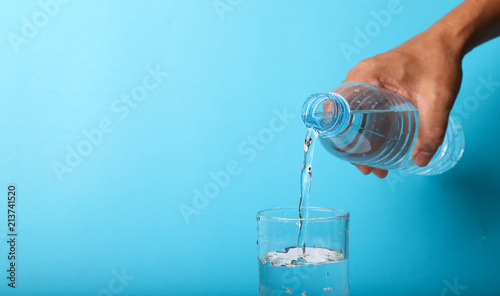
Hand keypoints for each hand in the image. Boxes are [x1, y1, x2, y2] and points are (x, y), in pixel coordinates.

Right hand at [344, 28, 462, 177]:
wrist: (447, 41)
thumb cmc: (439, 62)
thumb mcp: (437, 100)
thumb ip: (431, 131)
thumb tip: (419, 160)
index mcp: (366, 76)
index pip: (336, 107)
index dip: (339, 135)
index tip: (352, 156)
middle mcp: (359, 75)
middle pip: (343, 115)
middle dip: (352, 145)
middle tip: (367, 167)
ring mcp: (365, 77)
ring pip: (351, 112)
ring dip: (358, 137)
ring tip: (373, 161)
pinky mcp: (373, 80)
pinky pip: (359, 105)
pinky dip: (364, 125)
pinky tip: (376, 142)